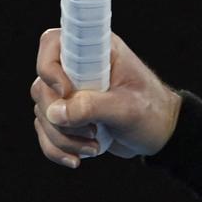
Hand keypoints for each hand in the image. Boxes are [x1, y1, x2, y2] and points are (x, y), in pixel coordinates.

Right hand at [29, 29, 181, 166]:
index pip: (54, 42)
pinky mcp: (67, 114)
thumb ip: (91, 107)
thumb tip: (54, 113)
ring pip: (43, 113)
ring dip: (62, 138)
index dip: (49, 66)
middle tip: (92, 131)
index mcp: (96, 51)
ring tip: (93, 146)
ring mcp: (70, 91)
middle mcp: (78, 68)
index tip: (66, 91)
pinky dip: (57, 148)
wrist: (159, 133)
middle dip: (60, 118)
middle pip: (42, 87)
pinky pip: (45, 131)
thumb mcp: (126, 108)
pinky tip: (77, 159)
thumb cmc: (151, 111)